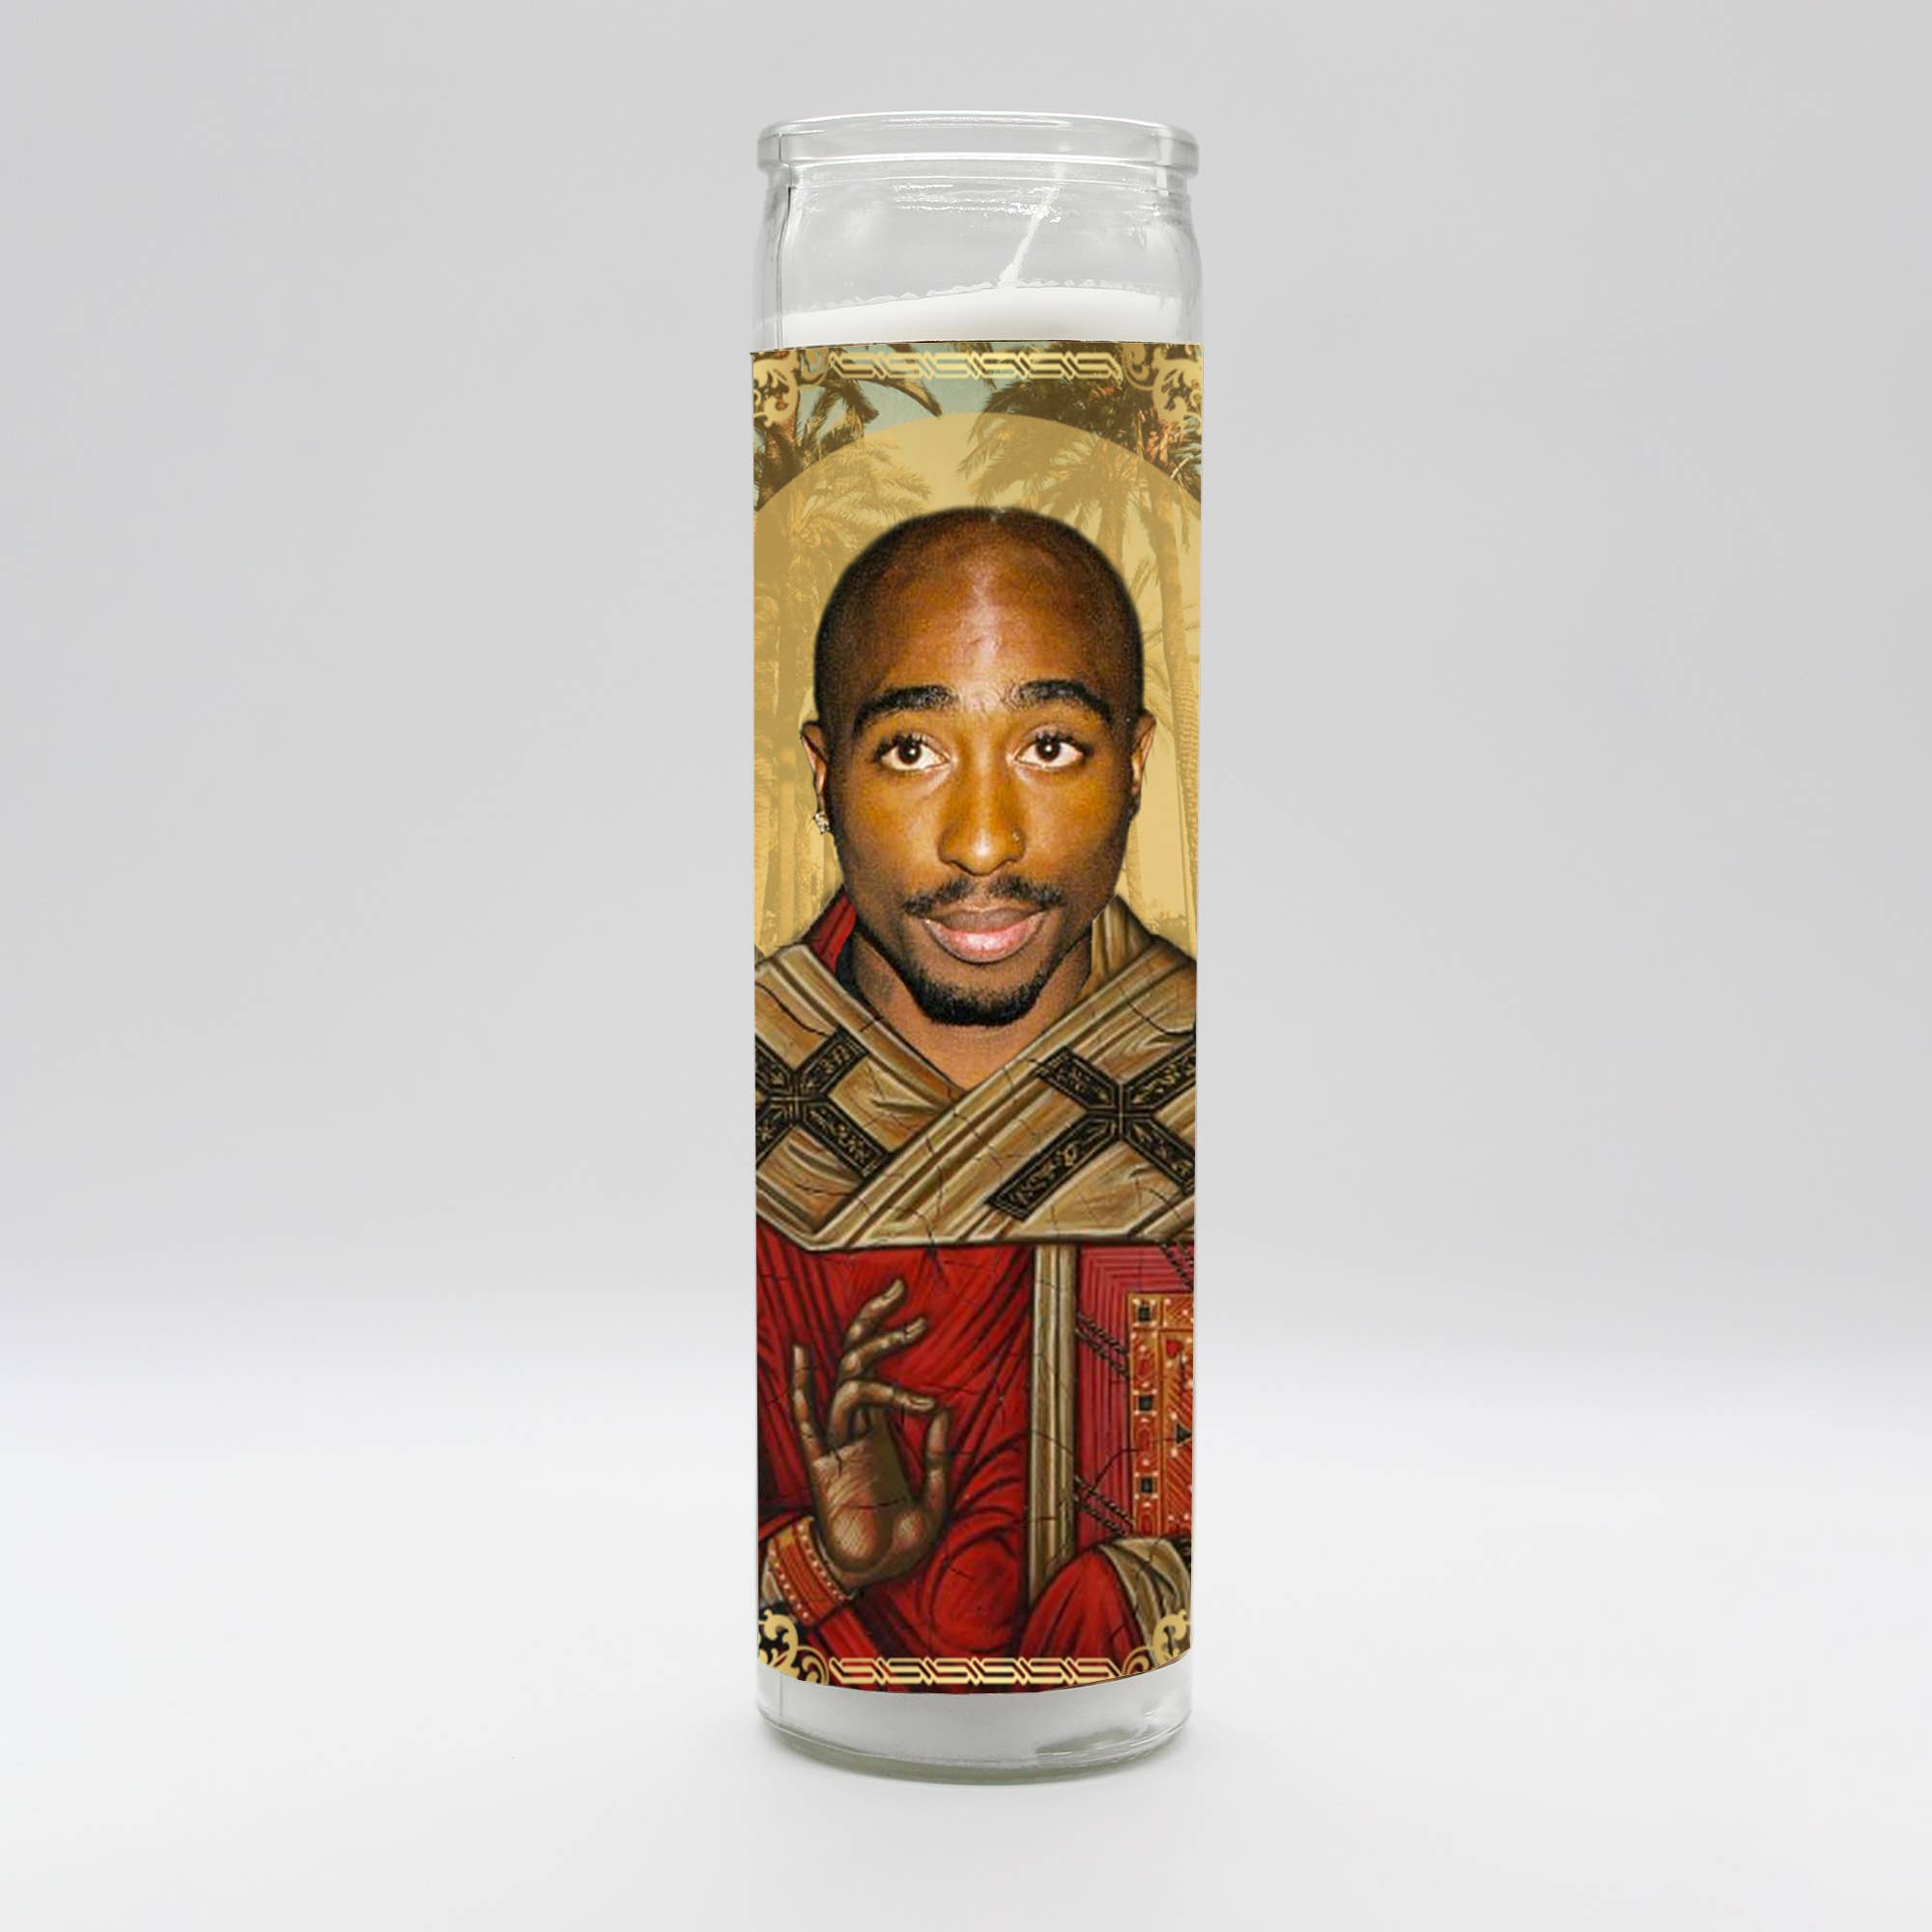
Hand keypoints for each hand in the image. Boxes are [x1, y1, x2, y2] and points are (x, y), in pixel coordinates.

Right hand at [789, 1280, 952, 1593]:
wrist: (869, 1582)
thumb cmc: (896, 1545)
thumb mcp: (934, 1499)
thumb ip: (939, 1457)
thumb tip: (945, 1407)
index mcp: (877, 1433)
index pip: (878, 1370)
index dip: (891, 1335)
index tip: (919, 1315)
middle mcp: (855, 1430)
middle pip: (858, 1359)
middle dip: (876, 1323)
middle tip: (900, 1288)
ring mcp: (837, 1445)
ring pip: (848, 1383)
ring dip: (877, 1354)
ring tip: (910, 1332)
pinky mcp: (823, 1469)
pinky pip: (810, 1423)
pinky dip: (803, 1388)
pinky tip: (803, 1357)